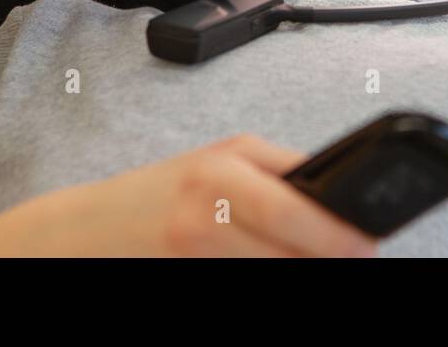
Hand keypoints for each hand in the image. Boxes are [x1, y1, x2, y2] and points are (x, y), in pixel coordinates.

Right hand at [0, 135, 378, 256]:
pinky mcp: (182, 276)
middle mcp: (211, 201)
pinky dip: (263, 280)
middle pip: (298, 247)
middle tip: (354, 259)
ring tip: (304, 262)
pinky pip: (244, 287)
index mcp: (230, 162)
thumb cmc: (158, 196)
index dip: (345, 232)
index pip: (306, 202)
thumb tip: (344, 206)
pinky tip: (262, 269)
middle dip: (331, 258)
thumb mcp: (219, 165)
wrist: (78, 234)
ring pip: (278, 272)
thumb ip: (280, 175)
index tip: (370, 243)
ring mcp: (194, 244)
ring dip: (299, 272)